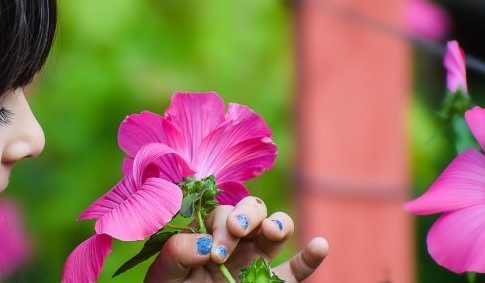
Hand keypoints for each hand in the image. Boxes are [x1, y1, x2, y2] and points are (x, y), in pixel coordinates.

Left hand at [145, 196, 328, 281]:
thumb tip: (204, 244)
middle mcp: (235, 242)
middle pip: (251, 210)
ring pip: (275, 229)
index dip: (222, 224)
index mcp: (207, 233)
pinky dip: (311, 257)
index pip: (221, 213)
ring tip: (271, 230)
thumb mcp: (164, 273)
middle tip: (236, 230)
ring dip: (277, 223)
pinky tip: (320, 245)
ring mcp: (256, 261)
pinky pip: (297, 270)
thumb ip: (176, 252)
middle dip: (247, 214)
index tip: (214, 251)